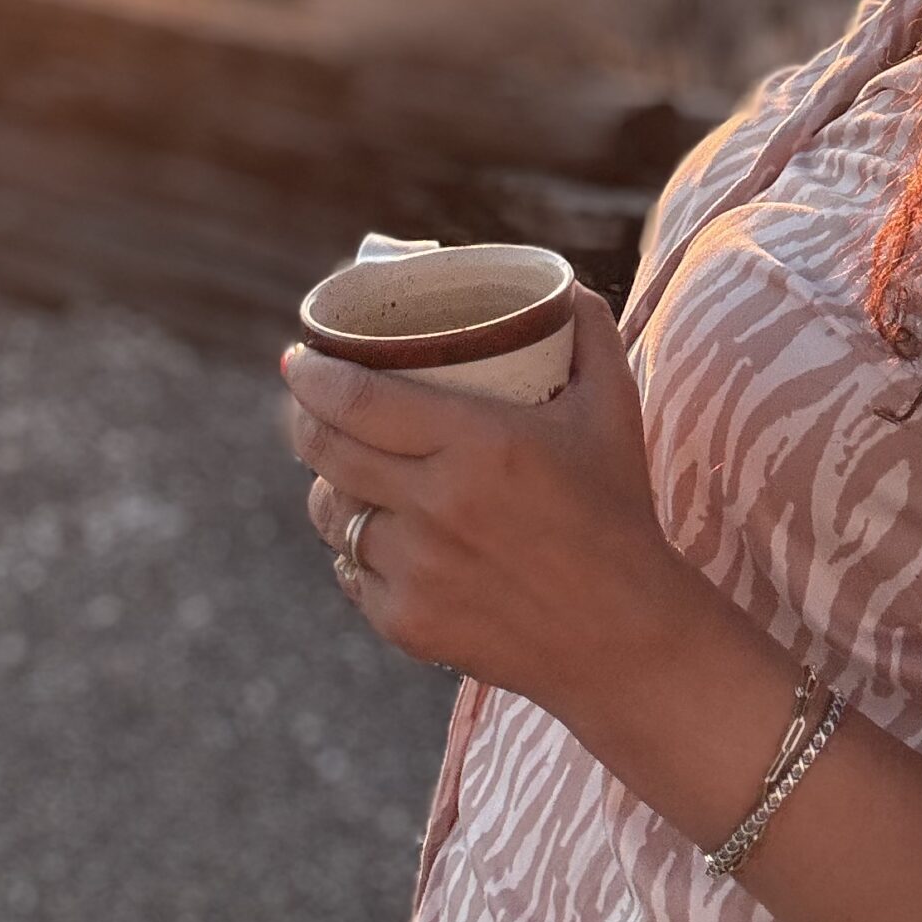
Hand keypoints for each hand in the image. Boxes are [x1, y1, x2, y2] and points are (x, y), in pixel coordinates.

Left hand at [282, 281, 685, 729]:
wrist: (623, 636)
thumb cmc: (617, 511)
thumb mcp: (613, 408)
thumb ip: (590, 334)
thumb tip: (560, 285)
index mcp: (478, 444)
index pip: (358, 400)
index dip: (314, 376)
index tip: (298, 357)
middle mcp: (436, 507)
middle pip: (328, 451)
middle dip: (303, 418)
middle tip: (306, 398)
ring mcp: (415, 571)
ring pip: (332, 514)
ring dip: (328, 485)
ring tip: (342, 468)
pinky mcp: (407, 624)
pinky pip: (352, 573)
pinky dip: (357, 548)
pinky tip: (374, 534)